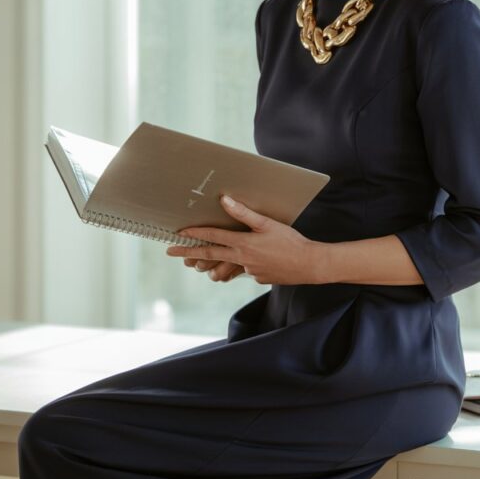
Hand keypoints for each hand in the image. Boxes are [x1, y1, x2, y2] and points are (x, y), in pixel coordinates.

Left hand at [166, 194, 320, 285]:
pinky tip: (249, 260)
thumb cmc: (290, 241)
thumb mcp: (268, 224)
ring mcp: (248, 270)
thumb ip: (244, 213)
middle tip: (170, 252)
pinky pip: (243, 270)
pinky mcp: (257, 277)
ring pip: (224, 267)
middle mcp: (241, 258)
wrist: (309, 264)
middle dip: (188, 253)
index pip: (213, 237)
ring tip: (199, 263)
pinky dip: (241, 266)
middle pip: (209, 255)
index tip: (178, 233)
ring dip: (211, 265)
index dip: (194, 233)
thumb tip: (225, 201)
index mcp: (243, 243)